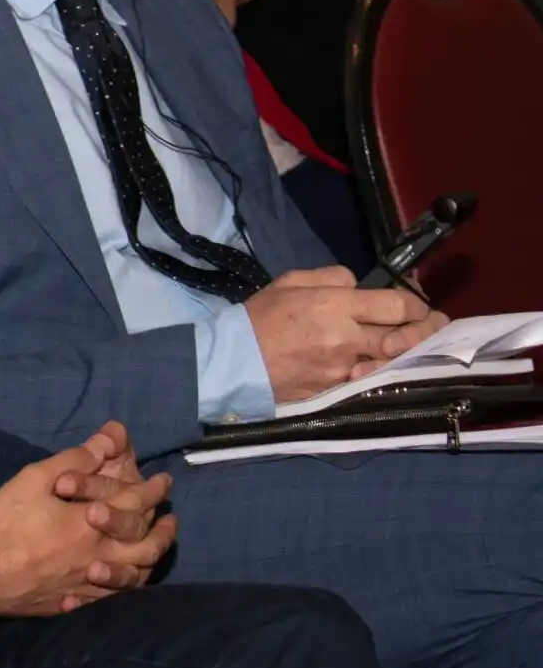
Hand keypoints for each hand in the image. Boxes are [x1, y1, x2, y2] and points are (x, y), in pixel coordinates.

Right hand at [0, 444, 174, 617]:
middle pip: (146, 545)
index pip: (134, 502)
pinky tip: (122, 581)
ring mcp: (90, 582)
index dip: (153, 489)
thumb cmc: (7, 522)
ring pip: (135, 575)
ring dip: (151, 559)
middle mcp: (100, 554)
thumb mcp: (34, 479)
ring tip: (155, 551)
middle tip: (170, 518)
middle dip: (163, 529)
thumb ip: (73, 461)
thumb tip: (105, 445)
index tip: (164, 481)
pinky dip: (124, 587)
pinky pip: (111, 597)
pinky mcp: (76, 601)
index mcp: (92, 523)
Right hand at [246, 266, 438, 401]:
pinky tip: (377, 366)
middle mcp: (347, 338)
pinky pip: (368, 379)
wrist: (235, 360)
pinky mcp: (337, 390)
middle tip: (431, 328)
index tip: (415, 306)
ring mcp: (344, 369)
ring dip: (403, 354)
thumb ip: (331, 277)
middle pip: (406, 338)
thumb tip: (357, 286)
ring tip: (407, 348)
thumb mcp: (291, 281)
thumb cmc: (261, 316)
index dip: (416, 306)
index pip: (398, 306)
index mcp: (336, 306)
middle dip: (425, 331)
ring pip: (391, 361)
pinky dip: (376, 372)